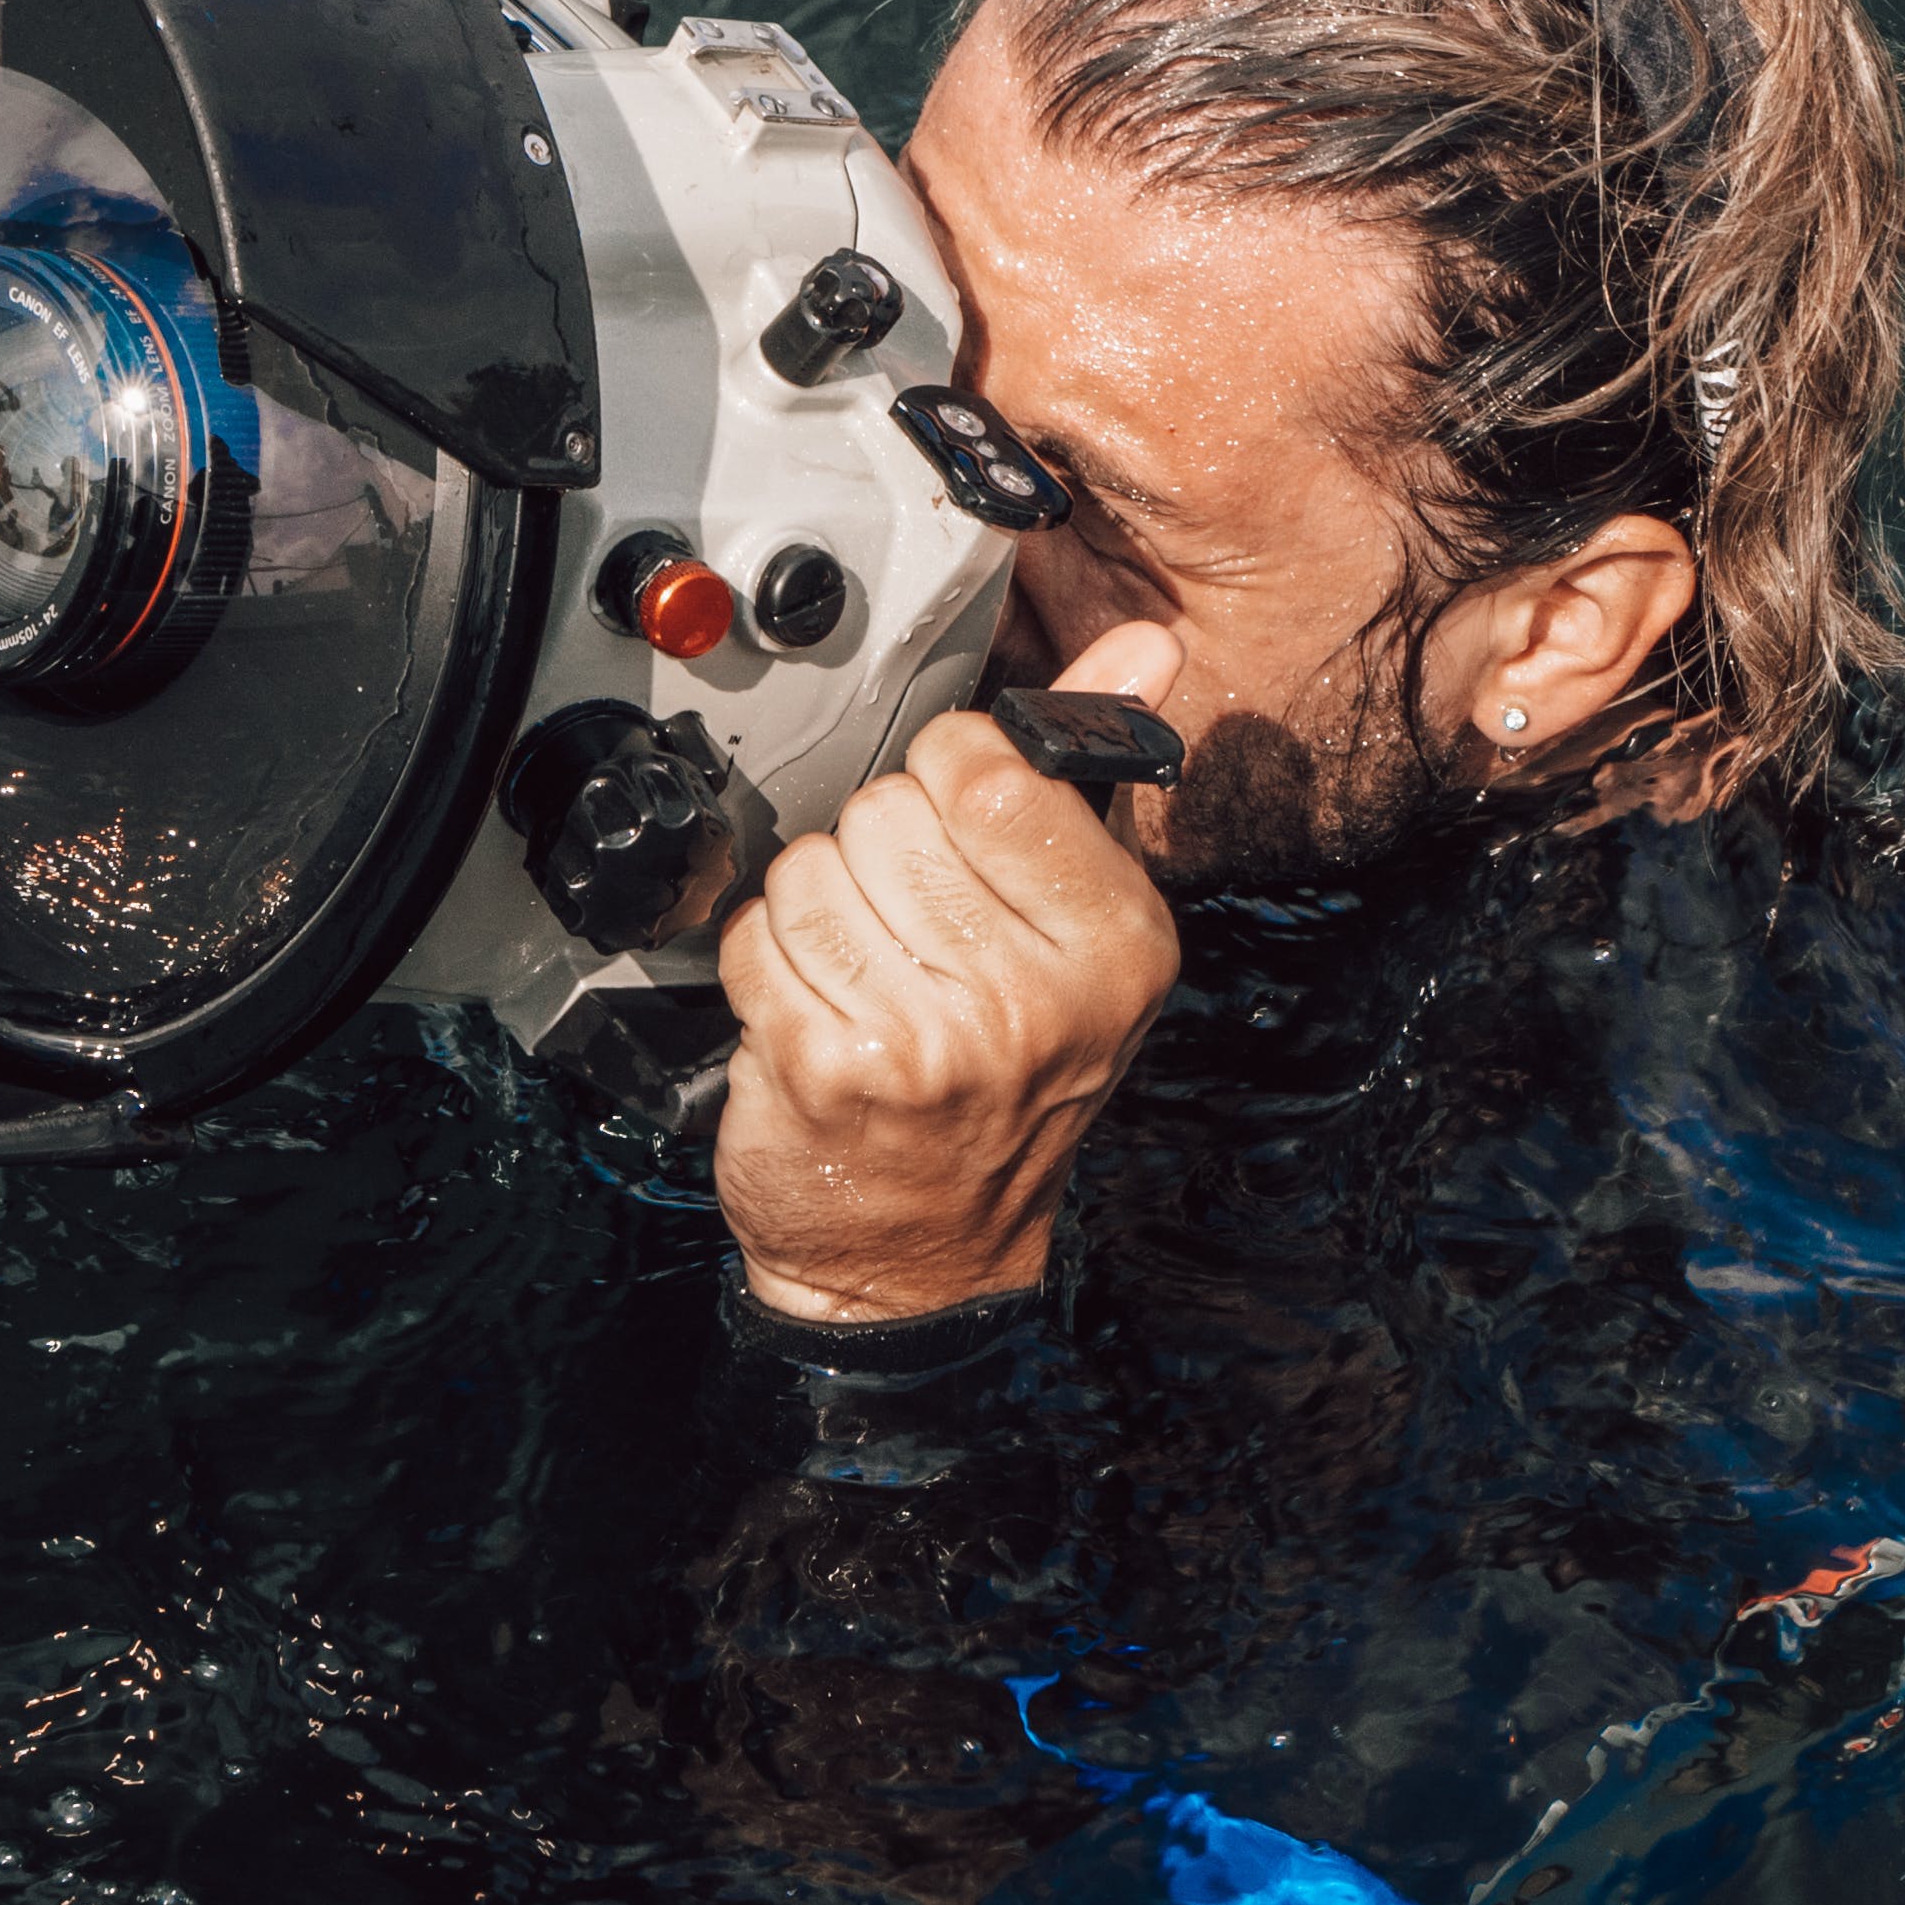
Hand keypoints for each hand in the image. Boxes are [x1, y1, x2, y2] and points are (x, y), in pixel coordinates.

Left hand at [713, 620, 1186, 1322]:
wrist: (922, 1258)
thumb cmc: (1004, 1080)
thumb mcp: (1077, 930)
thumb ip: (1088, 773)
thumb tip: (1144, 646)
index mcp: (1115, 944)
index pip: (986, 770)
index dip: (947, 775)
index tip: (957, 821)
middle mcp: (1033, 999)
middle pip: (889, 811)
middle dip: (880, 851)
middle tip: (912, 929)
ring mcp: (928, 1041)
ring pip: (813, 866)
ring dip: (819, 908)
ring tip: (864, 970)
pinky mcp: (828, 1070)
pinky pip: (759, 936)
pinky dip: (769, 963)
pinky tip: (816, 1008)